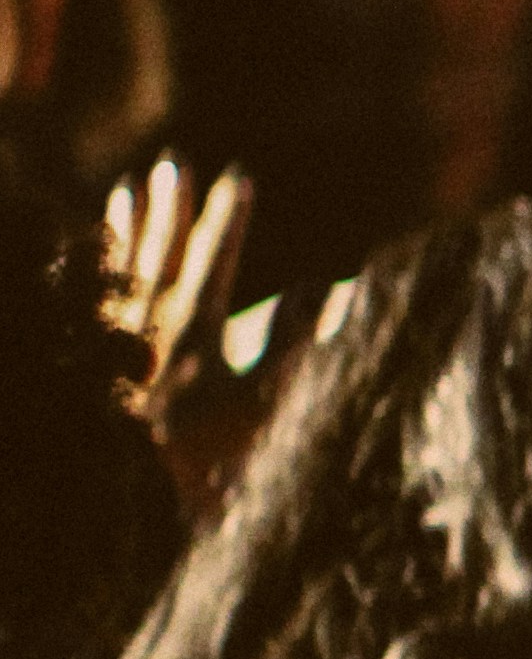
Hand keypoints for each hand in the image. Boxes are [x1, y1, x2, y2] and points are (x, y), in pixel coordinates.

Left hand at [94, 157, 255, 515]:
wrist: (118, 495)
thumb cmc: (200, 459)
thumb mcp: (261, 405)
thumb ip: (290, 343)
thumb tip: (321, 286)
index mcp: (191, 331)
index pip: (213, 259)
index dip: (228, 217)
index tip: (238, 175)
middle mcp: (144, 325)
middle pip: (157, 252)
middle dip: (168, 207)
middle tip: (172, 163)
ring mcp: (111, 342)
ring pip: (117, 272)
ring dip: (126, 230)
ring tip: (125, 191)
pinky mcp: (90, 362)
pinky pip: (87, 301)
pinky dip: (89, 273)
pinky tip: (82, 260)